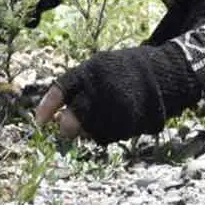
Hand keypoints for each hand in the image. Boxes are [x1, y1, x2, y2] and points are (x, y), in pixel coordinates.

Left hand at [30, 44, 201, 144]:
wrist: (165, 73)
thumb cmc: (124, 70)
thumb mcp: (99, 67)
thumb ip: (78, 87)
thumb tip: (54, 116)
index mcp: (89, 72)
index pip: (60, 91)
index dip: (47, 108)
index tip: (39, 121)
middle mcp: (100, 92)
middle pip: (70, 122)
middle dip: (67, 127)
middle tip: (68, 126)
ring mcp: (114, 110)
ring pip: (88, 133)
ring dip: (88, 130)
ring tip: (100, 116)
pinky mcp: (128, 124)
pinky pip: (106, 136)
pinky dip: (105, 132)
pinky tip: (115, 120)